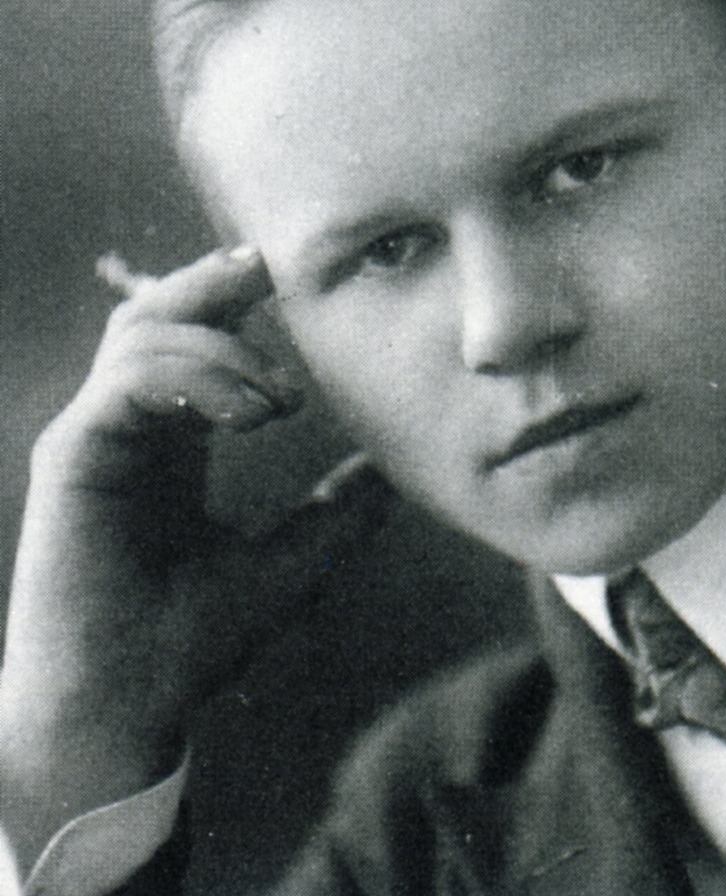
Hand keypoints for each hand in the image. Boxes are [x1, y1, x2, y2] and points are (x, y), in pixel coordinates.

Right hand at [0, 247, 387, 869]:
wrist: (124, 712)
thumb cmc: (192, 643)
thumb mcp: (287, 564)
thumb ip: (335, 514)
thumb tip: (392, 475)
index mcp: (169, 441)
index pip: (190, 337)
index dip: (232, 298)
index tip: (288, 280)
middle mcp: (129, 426)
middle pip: (157, 313)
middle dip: (215, 284)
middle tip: (273, 272)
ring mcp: (95, 435)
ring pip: (144, 333)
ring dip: (224, 346)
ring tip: (283, 399)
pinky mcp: (75, 454)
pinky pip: (133, 380)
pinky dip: (197, 377)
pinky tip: (251, 414)